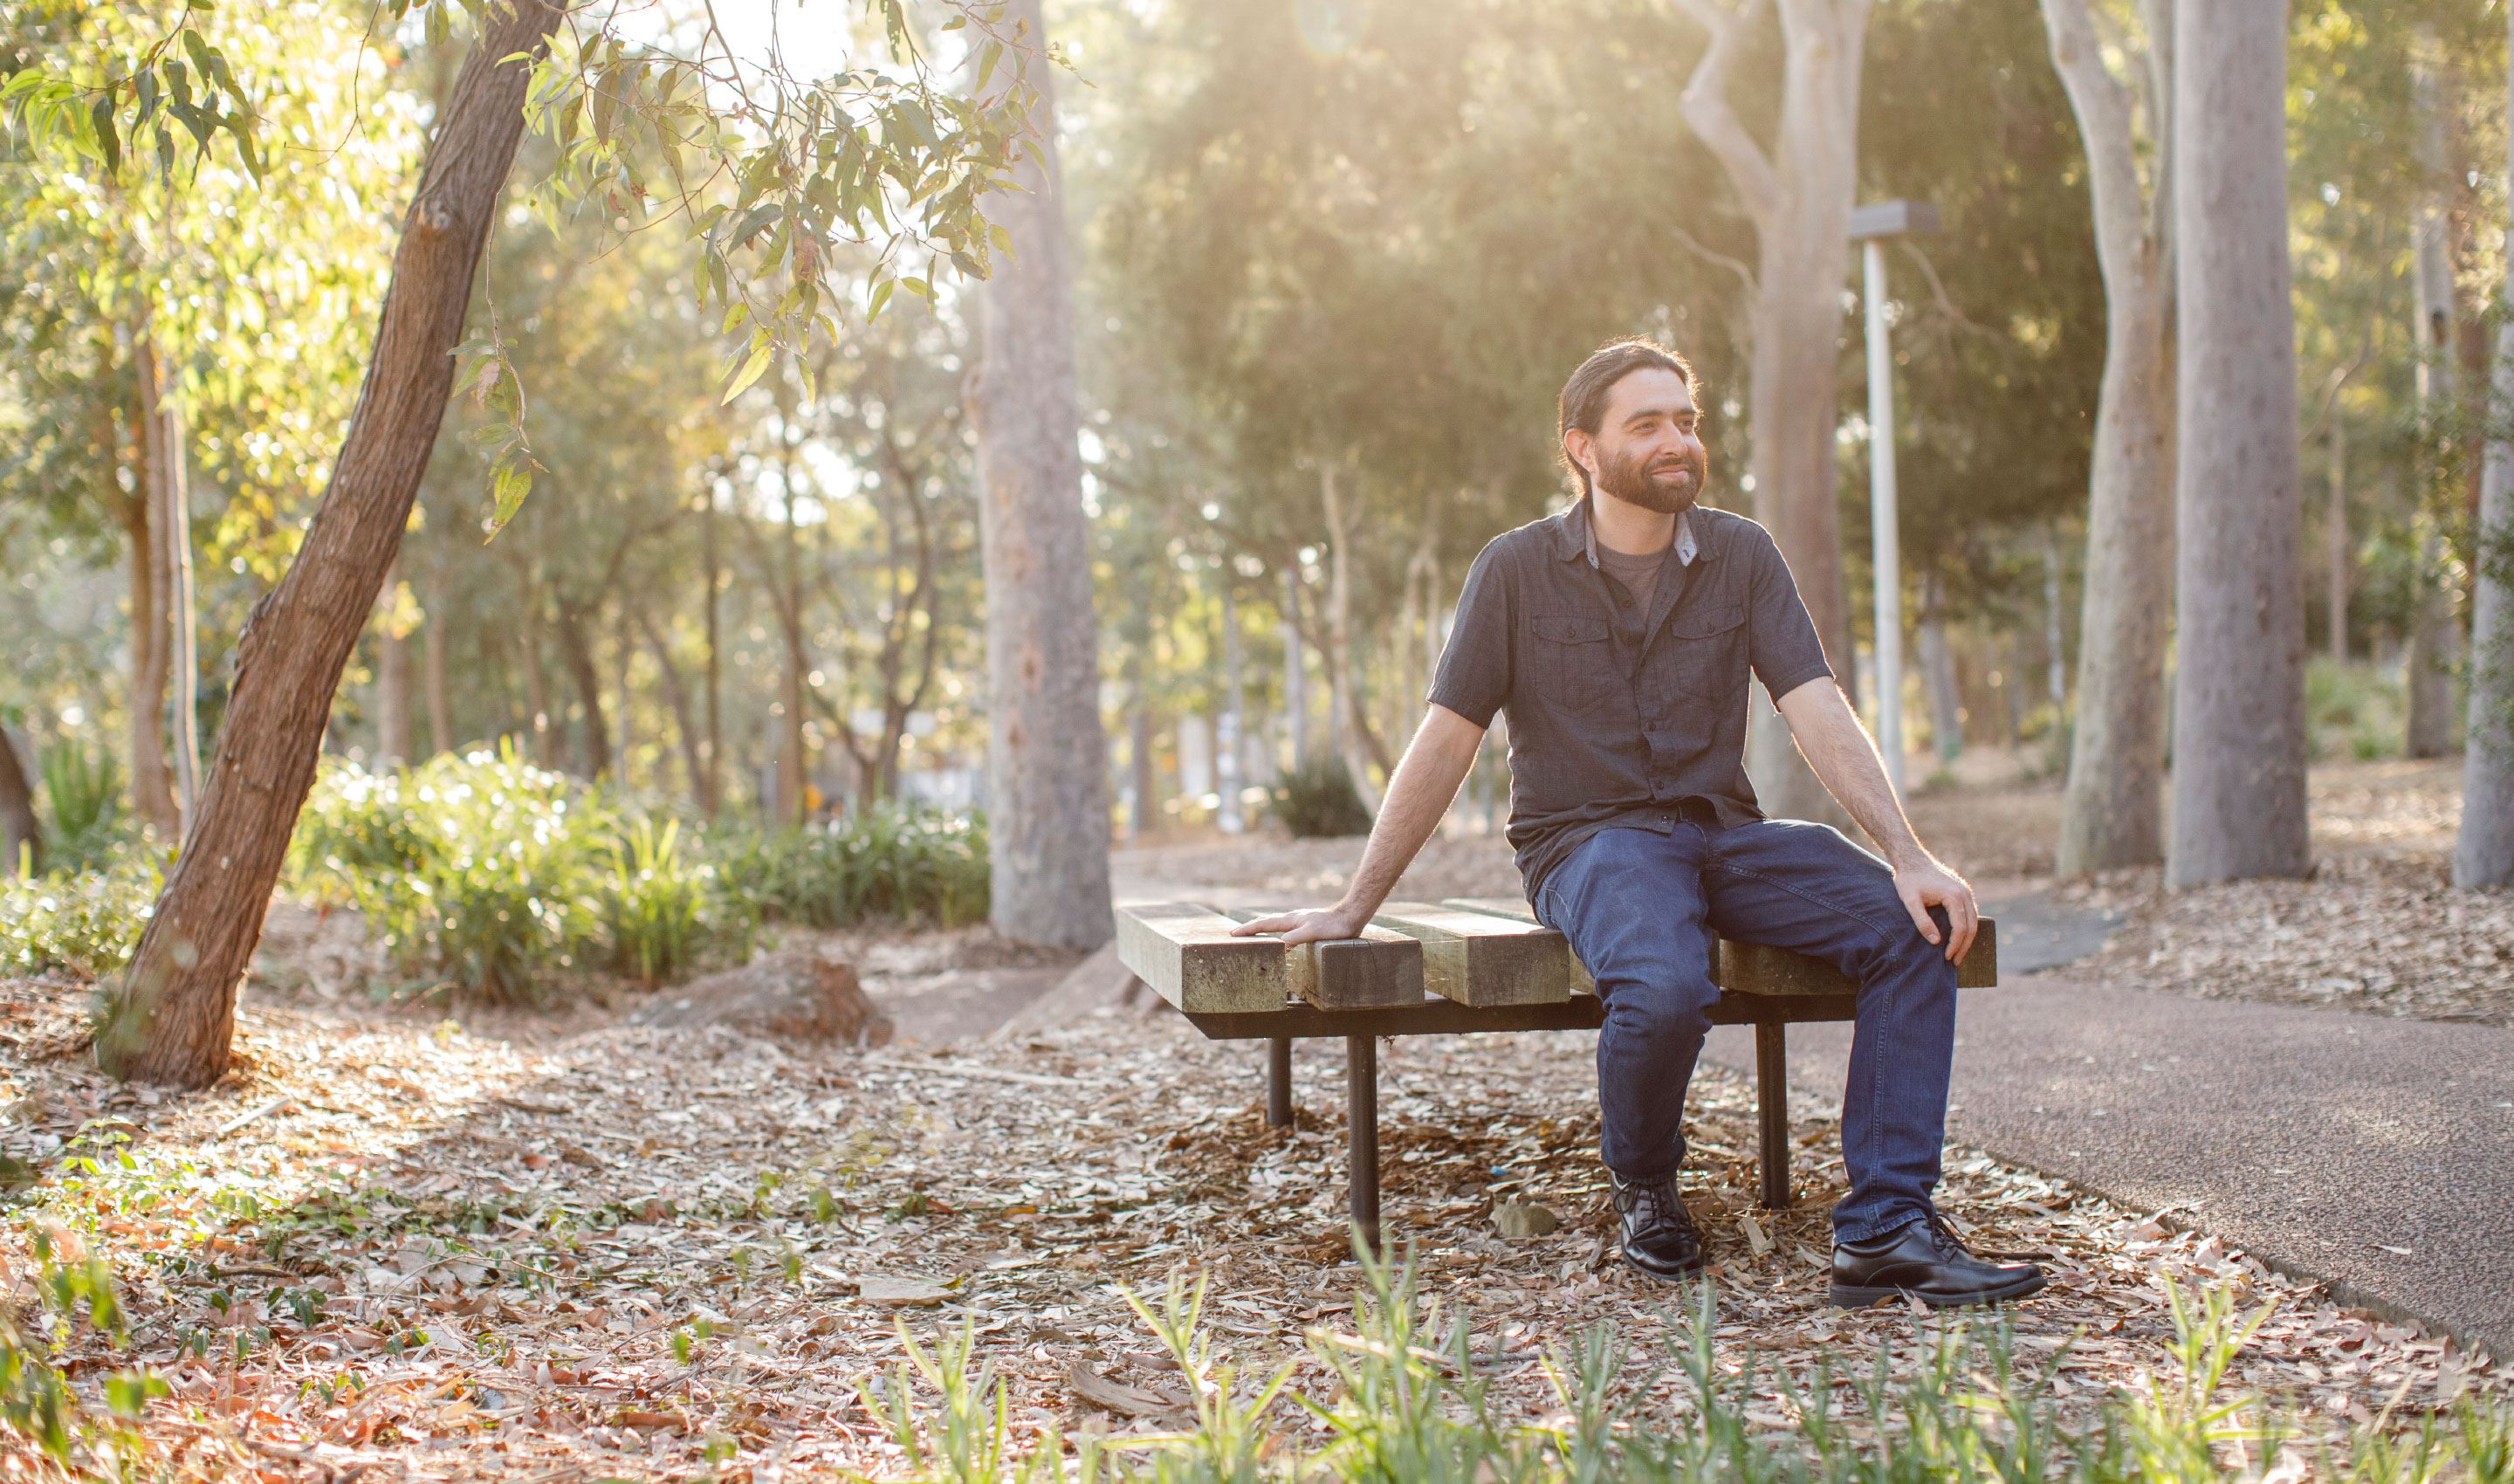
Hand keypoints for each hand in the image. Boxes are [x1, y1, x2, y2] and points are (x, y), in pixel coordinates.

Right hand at [1228, 903, 1369, 947]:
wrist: (1351, 917)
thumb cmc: (1334, 927)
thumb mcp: (1312, 934)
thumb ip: (1295, 938)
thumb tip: (1278, 945)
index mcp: (1291, 920)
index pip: (1264, 924)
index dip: (1248, 929)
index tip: (1233, 934)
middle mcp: (1293, 918)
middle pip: (1266, 922)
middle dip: (1251, 928)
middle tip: (1236, 933)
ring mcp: (1300, 920)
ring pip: (1276, 924)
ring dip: (1262, 928)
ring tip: (1253, 934)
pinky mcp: (1308, 924)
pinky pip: (1285, 927)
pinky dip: (1276, 931)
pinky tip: (1281, 937)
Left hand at [1892, 856, 1977, 964]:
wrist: (1911, 860)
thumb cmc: (1908, 880)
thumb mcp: (1910, 902)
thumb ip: (1922, 922)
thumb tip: (1936, 941)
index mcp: (1954, 896)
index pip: (1961, 928)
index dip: (1955, 945)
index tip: (1946, 958)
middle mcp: (1964, 893)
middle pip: (1972, 926)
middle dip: (1964, 946)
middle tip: (1955, 962)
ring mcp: (1966, 891)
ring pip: (1974, 920)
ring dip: (1968, 938)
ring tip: (1957, 953)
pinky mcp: (1963, 891)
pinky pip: (1970, 913)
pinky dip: (1968, 927)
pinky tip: (1959, 938)